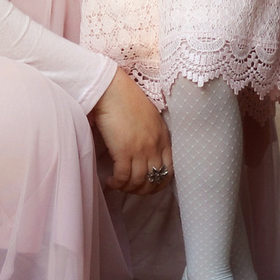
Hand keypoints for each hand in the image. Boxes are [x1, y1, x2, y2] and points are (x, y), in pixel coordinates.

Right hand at [90, 70, 170, 194]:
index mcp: (164, 137)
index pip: (169, 171)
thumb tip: (145, 155)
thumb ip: (152, 136)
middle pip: (154, 180)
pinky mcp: (124, 150)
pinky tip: (110, 180)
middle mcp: (155, 145)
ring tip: (118, 184)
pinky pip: (123, 177)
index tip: (147, 186)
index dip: (159, 184)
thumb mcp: (149, 118)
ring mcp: (141, 149)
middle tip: (130, 189)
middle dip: (142, 190)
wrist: (112, 89)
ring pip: (138, 182)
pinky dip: (117, 183)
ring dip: (127, 188)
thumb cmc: (126, 100)